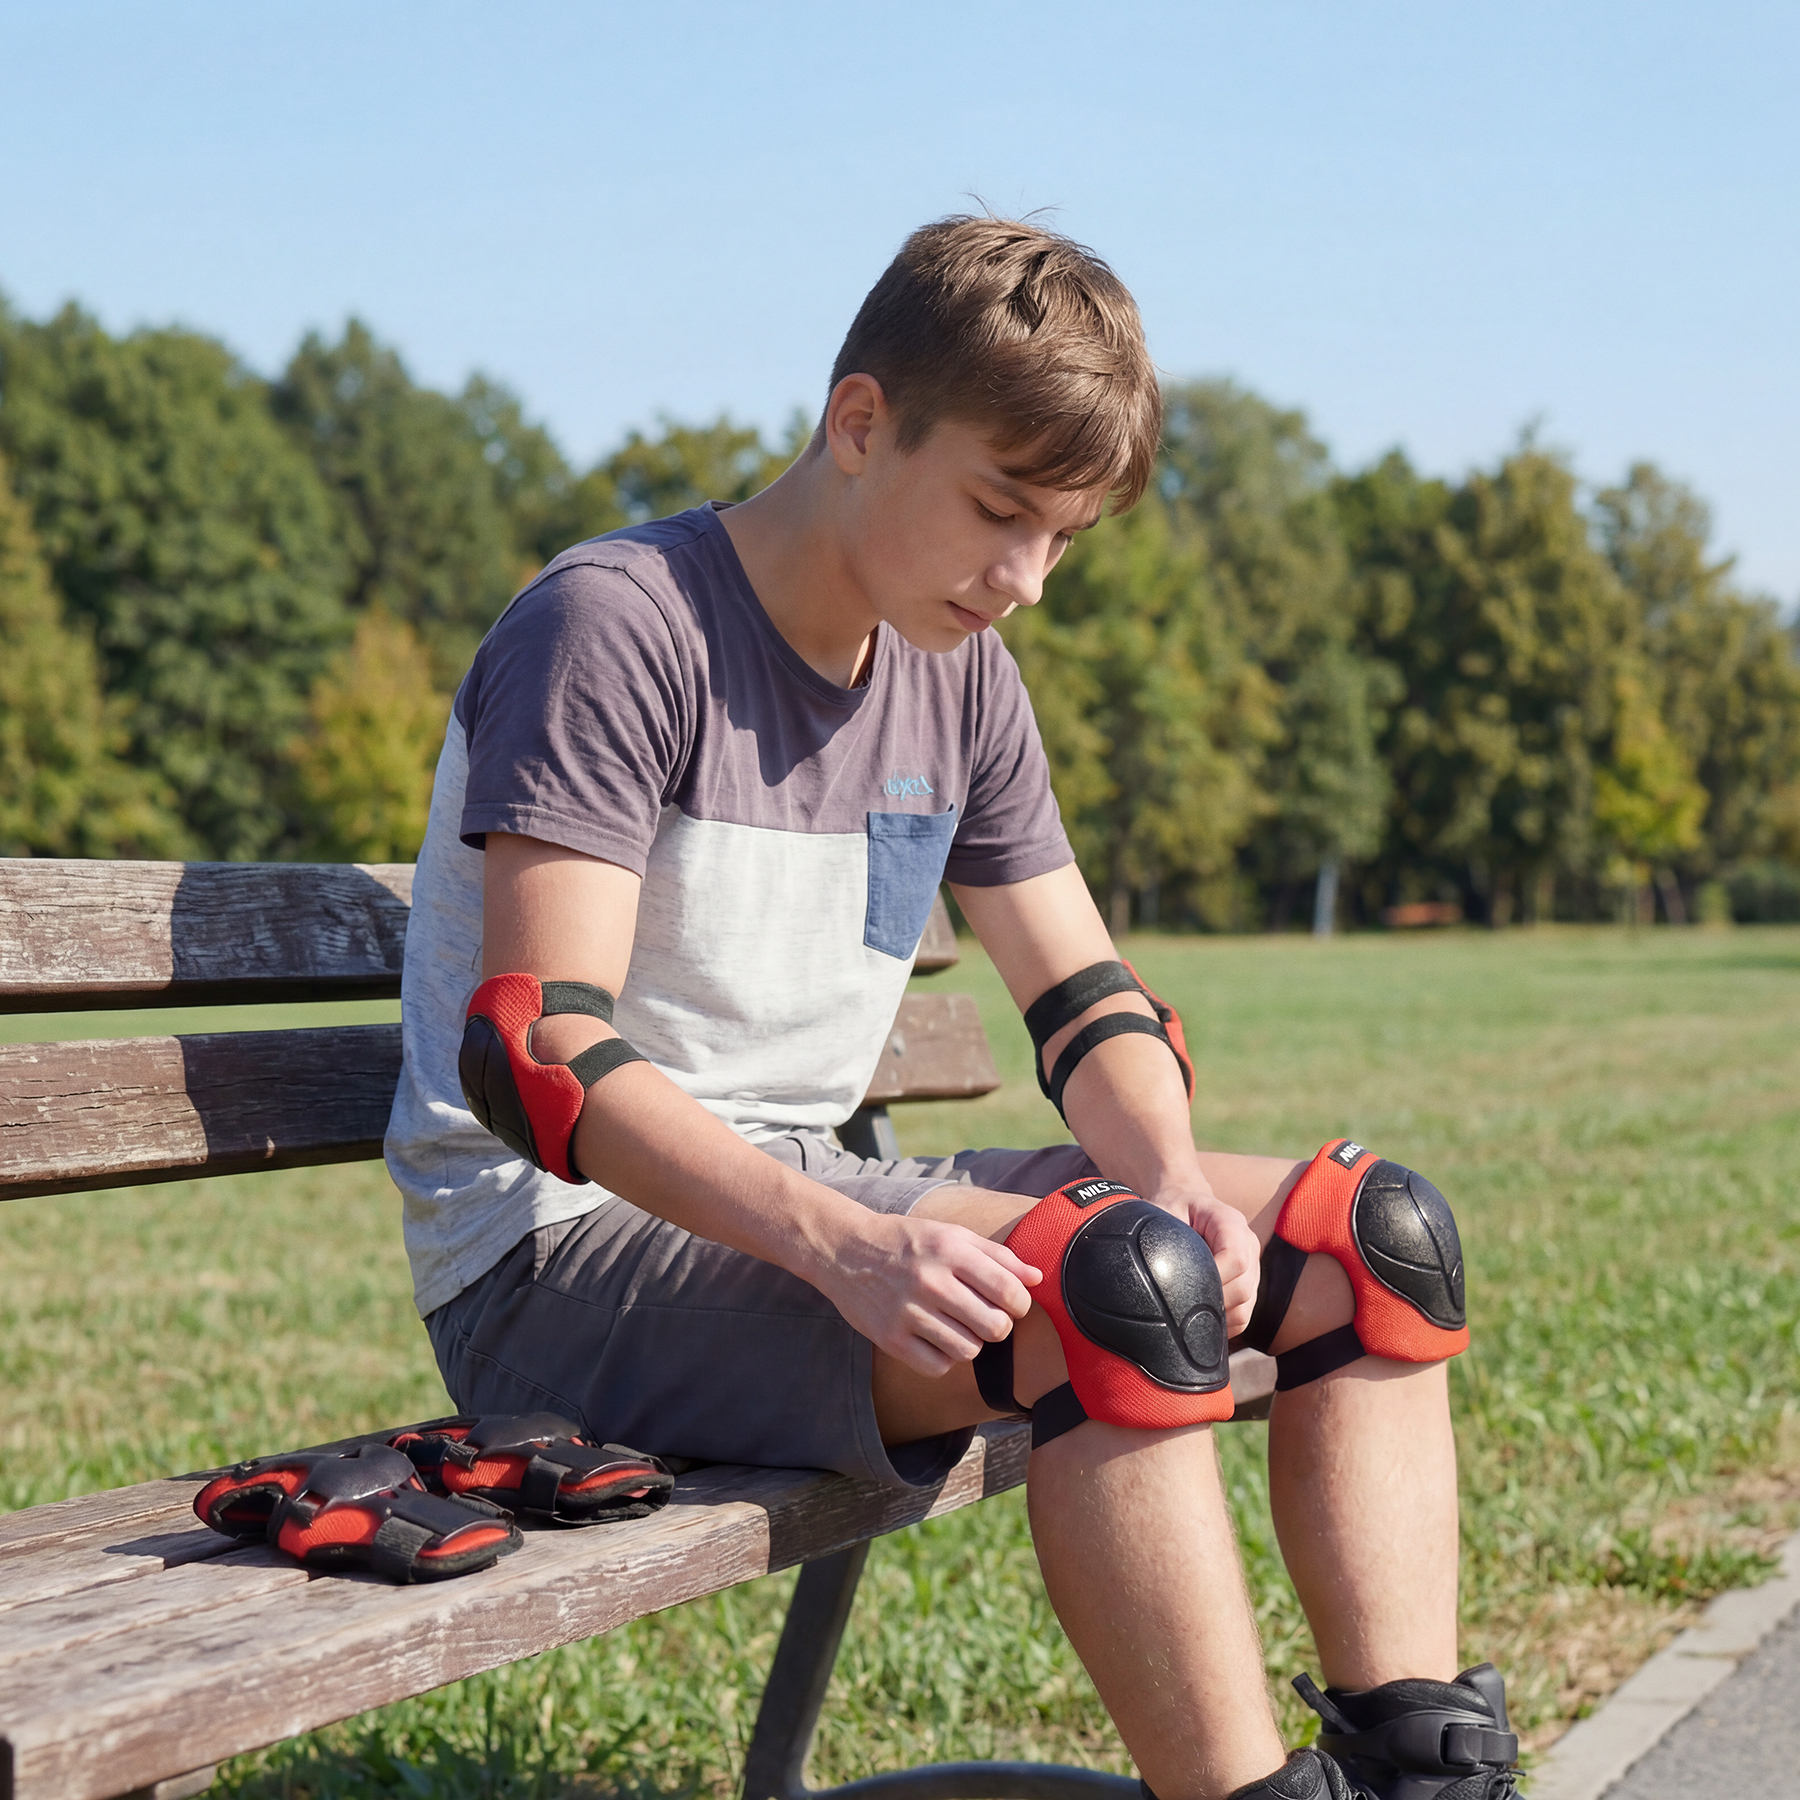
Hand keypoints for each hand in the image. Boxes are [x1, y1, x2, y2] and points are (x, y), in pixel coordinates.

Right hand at [807, 1212, 1041, 1377]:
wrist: (845, 1249)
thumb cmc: (907, 1242)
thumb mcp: (952, 1234)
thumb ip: (998, 1256)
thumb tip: (1038, 1279)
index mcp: (950, 1250)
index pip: (1009, 1292)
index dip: (1021, 1304)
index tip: (1012, 1303)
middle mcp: (930, 1281)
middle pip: (995, 1327)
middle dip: (999, 1325)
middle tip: (986, 1316)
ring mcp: (908, 1312)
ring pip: (969, 1350)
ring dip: (971, 1342)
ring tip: (958, 1325)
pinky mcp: (890, 1339)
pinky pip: (938, 1366)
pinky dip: (944, 1357)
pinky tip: (936, 1338)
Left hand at [1156, 1185, 1260, 1338]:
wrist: (1185, 1201)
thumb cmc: (1172, 1207)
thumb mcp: (1164, 1212)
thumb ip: (1166, 1237)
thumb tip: (1158, 1273)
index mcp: (1231, 1222)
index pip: (1236, 1259)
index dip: (1215, 1279)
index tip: (1186, 1286)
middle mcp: (1249, 1244)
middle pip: (1243, 1288)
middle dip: (1212, 1302)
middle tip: (1180, 1305)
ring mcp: (1253, 1266)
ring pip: (1245, 1307)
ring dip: (1217, 1316)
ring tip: (1188, 1313)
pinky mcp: (1249, 1284)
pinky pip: (1243, 1315)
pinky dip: (1223, 1323)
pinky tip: (1200, 1318)